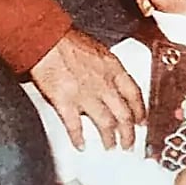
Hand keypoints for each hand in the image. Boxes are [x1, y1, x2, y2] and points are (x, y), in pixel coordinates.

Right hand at [28, 29, 144, 150]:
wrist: (44, 38)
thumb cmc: (66, 39)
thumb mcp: (97, 48)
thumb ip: (107, 68)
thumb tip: (111, 79)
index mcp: (112, 68)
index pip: (134, 95)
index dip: (140, 111)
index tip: (140, 121)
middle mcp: (103, 84)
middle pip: (123, 115)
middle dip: (128, 133)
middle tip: (128, 142)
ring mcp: (85, 95)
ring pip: (106, 124)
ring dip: (109, 138)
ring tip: (109, 146)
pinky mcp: (65, 102)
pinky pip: (75, 126)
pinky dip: (79, 138)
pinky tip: (80, 144)